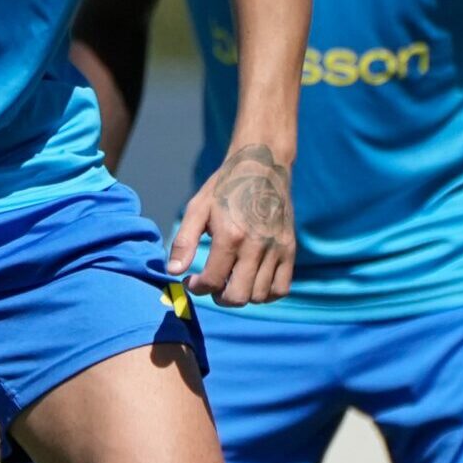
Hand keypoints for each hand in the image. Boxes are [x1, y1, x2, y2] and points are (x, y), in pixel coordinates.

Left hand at [169, 143, 293, 305]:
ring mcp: (276, 250)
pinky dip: (267, 294)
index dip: (197, 288)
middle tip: (212, 285)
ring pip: (259, 296)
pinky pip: (281, 288)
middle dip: (219, 297)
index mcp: (230, 236)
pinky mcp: (290, 250)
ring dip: (242, 295)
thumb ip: (184, 241)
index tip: (191, 281)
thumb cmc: (226, 186)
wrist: (262, 165)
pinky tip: (253, 281)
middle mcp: (256, 246)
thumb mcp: (198, 208)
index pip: (212, 281)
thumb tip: (173, 271)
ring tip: (232, 280)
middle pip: (237, 296)